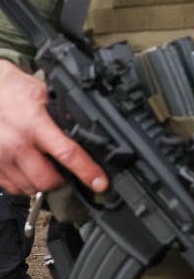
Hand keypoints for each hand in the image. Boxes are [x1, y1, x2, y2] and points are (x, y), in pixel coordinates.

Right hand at [0, 60, 106, 194]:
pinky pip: (11, 187)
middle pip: (46, 180)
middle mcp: (15, 144)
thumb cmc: (12, 91)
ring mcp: (0, 157)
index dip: (86, 171)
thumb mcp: (44, 95)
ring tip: (48, 172)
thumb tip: (85, 129)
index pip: (66, 153)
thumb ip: (62, 114)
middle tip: (69, 174)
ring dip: (42, 184)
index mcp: (33, 124)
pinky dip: (23, 185)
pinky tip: (29, 173)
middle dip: (62, 181)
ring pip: (28, 188)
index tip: (99, 182)